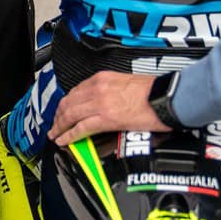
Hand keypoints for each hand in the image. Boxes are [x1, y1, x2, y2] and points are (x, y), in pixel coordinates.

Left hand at [48, 71, 165, 146]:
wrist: (166, 96)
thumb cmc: (153, 91)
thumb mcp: (126, 83)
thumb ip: (111, 90)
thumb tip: (105, 102)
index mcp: (103, 78)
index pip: (76, 91)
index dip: (66, 103)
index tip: (63, 110)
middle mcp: (98, 88)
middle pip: (68, 103)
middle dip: (58, 116)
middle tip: (54, 125)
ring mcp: (100, 103)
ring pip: (70, 115)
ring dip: (60, 126)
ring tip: (56, 135)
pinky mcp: (106, 118)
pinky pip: (81, 128)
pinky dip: (69, 135)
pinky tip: (64, 141)